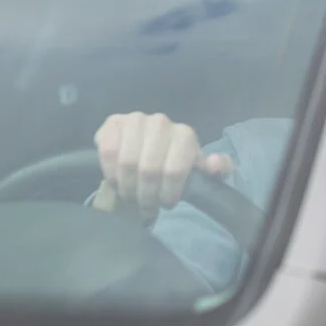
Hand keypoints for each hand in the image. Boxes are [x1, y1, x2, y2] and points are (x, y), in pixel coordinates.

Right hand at [92, 112, 232, 219]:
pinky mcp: (113, 122)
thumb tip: (213, 163)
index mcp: (185, 134)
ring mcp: (135, 119)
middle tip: (146, 206)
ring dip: (128, 187)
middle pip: (149, 169)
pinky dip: (111, 173)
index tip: (167, 204)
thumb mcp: (200, 172)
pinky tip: (117, 181)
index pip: (175, 169)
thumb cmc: (176, 166)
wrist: (146, 153)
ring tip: (132, 197)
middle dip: (146, 194)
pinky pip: (108, 151)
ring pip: (127, 162)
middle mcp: (161, 122)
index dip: (169, 192)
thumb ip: (217, 170)